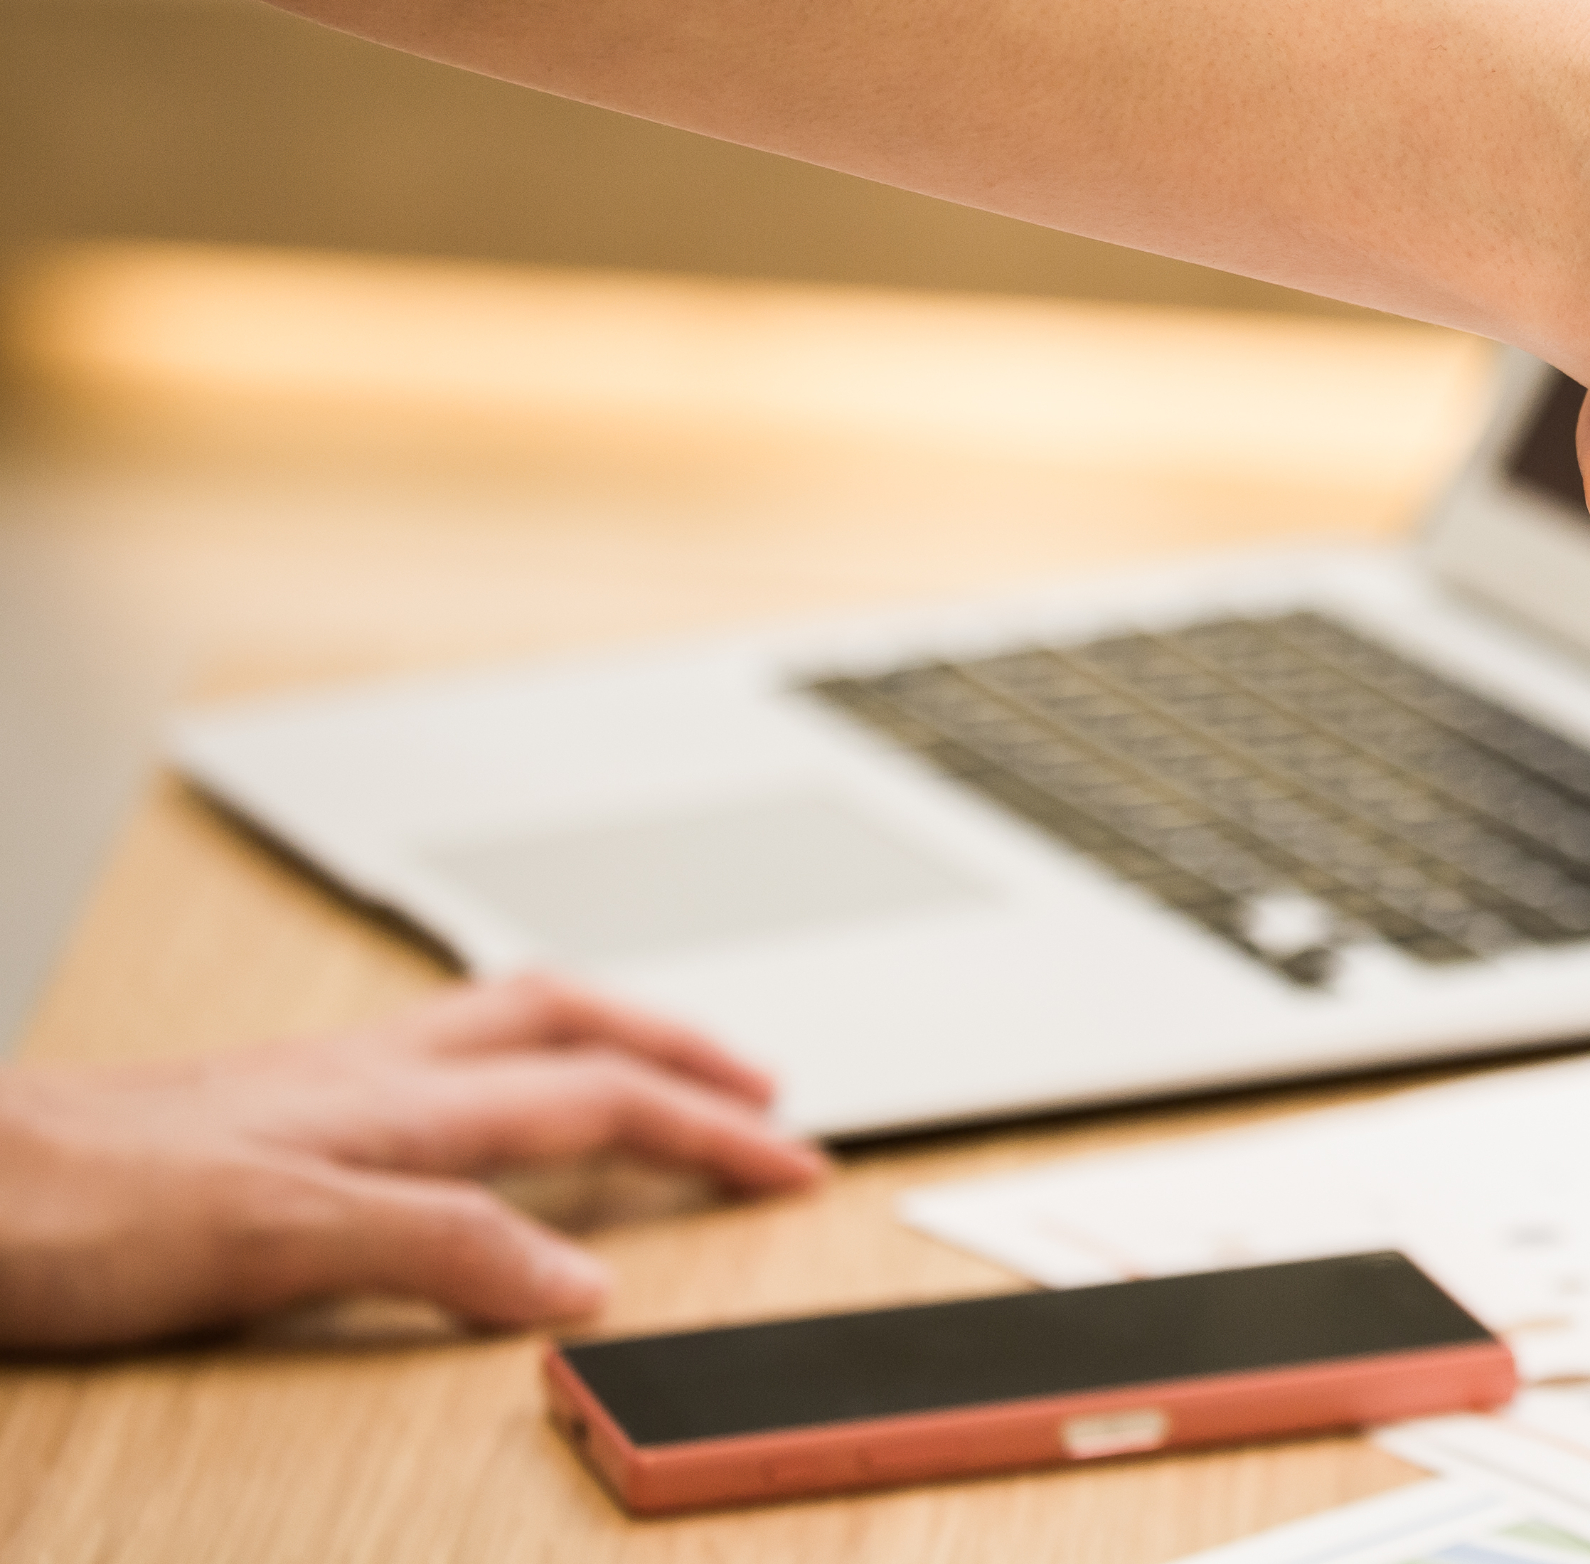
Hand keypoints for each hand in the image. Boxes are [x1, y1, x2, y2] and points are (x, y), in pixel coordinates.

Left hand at [0, 976, 826, 1353]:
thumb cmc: (69, 1207)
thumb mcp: (275, 1243)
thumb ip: (439, 1251)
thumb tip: (584, 1281)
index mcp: (395, 1103)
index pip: (596, 1101)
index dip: (709, 1134)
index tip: (797, 1168)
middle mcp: (366, 1078)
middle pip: (566, 1029)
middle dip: (678, 1051)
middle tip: (760, 1087)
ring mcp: (308, 1087)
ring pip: (496, 1032)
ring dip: (597, 1044)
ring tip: (647, 1072)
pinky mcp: (253, 1117)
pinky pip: (424, 1065)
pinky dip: (497, 1072)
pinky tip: (466, 1112)